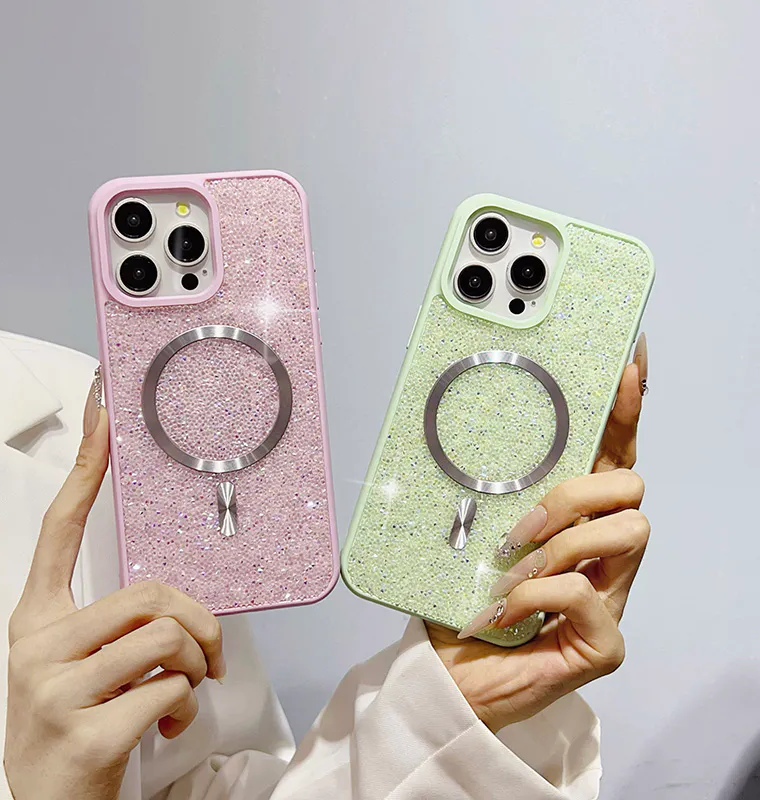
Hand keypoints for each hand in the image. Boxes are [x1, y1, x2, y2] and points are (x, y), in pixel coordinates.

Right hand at [4, 386, 226, 799]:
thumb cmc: (77, 723)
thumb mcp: (78, 664)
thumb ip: (113, 622)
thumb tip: (176, 599)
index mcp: (35, 619)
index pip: (59, 529)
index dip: (85, 470)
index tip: (104, 419)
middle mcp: (36, 645)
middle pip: (149, 593)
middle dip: (198, 622)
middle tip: (208, 654)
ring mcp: (54, 690)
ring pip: (166, 636)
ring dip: (195, 665)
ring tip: (185, 691)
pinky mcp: (85, 731)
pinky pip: (170, 687)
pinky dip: (186, 705)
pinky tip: (168, 725)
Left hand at [427, 335, 648, 732]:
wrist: (447, 676)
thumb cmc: (459, 601)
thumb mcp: (463, 530)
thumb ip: (478, 488)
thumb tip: (442, 426)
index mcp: (570, 517)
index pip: (608, 451)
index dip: (624, 407)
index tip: (629, 359)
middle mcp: (598, 550)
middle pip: (629, 484)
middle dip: (574, 492)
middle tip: (519, 524)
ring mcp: (609, 595)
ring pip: (629, 532)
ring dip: (560, 543)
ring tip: (509, 569)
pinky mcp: (603, 643)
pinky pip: (592, 597)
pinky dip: (541, 594)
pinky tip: (505, 609)